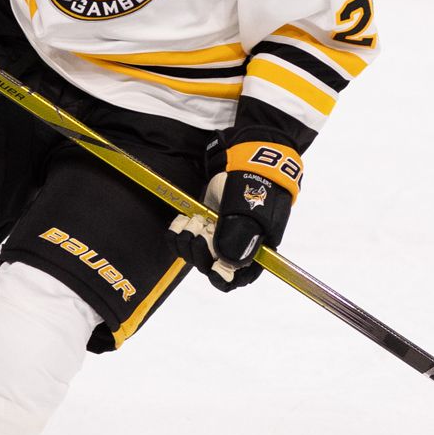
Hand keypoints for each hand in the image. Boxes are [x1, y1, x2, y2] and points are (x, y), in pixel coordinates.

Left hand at [170, 135, 300, 290]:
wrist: (248, 156)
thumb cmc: (256, 184)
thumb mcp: (251, 210)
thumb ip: (239, 238)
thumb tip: (226, 266)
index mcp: (255, 249)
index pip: (237, 278)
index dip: (222, 278)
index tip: (212, 267)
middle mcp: (235, 245)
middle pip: (210, 266)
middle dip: (199, 253)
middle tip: (200, 231)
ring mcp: (218, 233)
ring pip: (194, 253)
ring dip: (187, 242)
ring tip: (193, 220)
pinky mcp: (203, 221)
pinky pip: (184, 238)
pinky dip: (177, 233)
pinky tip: (181, 220)